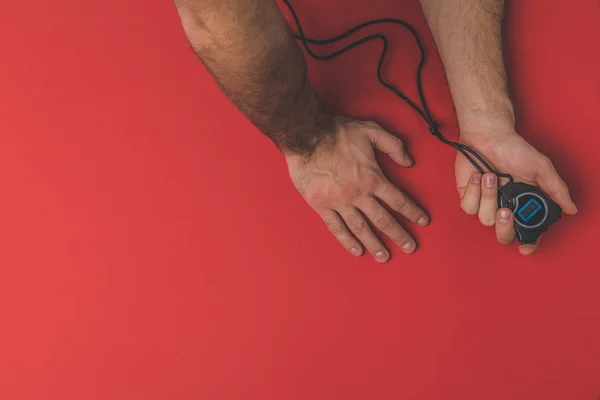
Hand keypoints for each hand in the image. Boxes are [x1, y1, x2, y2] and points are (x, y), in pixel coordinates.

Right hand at [285, 117, 429, 262]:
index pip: (398, 200)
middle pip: (384, 220)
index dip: (412, 212)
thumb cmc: (337, 132)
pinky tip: (357, 250)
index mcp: (373, 178)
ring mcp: (339, 203)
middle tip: (410, 248)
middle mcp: (359, 194)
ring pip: (361, 228)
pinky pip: (337, 228)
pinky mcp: (321, 206)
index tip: (422, 222)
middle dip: (399, 235)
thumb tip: (409, 162)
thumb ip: (393, 145)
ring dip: (375, 244)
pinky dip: (347, 241)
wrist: (305, 137)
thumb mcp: (371, 130)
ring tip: (385, 257)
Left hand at [456, 124, 576, 254]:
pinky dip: (473, 191)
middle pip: (504, 235)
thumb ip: (555, 190)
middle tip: (506, 210)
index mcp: (525, 205)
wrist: (489, 136)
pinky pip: (469, 207)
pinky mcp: (468, 198)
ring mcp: (486, 204)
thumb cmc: (515, 150)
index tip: (526, 248)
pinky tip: (477, 176)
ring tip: (491, 175)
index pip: (527, 232)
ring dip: (488, 196)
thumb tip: (571, 209)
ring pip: (486, 219)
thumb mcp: (540, 168)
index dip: (527, 244)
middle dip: (504, 226)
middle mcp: (506, 208)